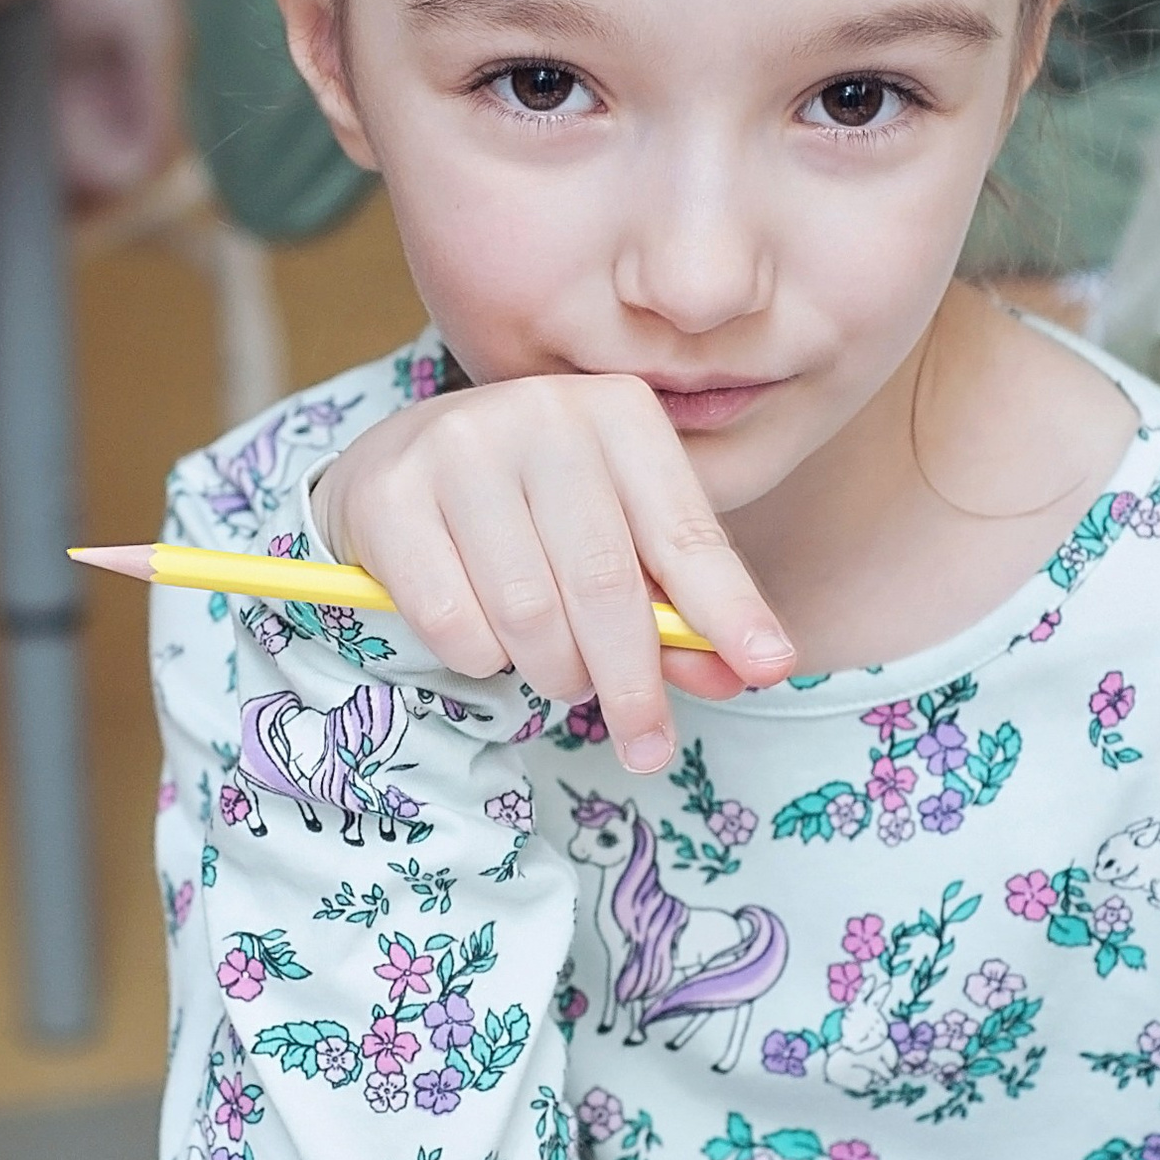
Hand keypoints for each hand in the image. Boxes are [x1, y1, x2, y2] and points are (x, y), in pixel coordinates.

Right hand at [316, 372, 792, 765]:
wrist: (402, 466)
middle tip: (647, 747)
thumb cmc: (537, 510)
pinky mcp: (390, 495)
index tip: (770, 669)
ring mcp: (457, 446)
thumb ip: (675, 609)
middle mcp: (541, 413)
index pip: (685, 532)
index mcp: (618, 413)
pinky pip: (454, 625)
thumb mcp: (618, 539)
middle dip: (632, 683)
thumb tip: (737, 675)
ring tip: (553, 667)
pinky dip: (478, 658)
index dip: (729, 609)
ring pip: (527, 615)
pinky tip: (482, 636)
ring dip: (552, 672)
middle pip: (604, 584)